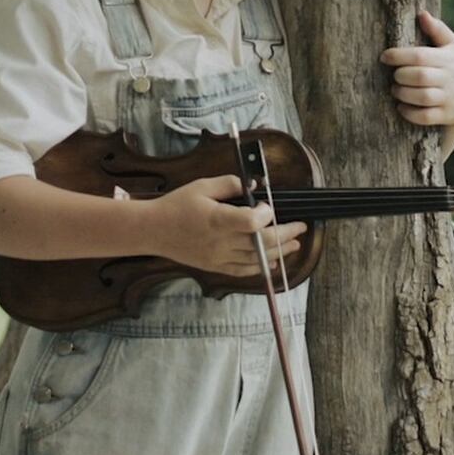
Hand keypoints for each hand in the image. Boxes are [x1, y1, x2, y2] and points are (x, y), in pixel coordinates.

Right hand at [145, 175, 306, 277]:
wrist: (153, 230)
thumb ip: (230, 183)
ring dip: (279, 251)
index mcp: (217, 220)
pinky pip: (243, 270)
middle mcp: (220, 242)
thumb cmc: (176, 205)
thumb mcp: (202, 186)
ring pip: (257, 259)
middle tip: (300, 227)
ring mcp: (218, 257)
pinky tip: (274, 261)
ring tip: (295, 243)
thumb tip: (254, 184)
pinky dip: (261, 267)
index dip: (266, 214)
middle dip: (285, 234)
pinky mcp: (215, 266)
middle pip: (261, 243)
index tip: (268, 206)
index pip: (251, 222)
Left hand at [379, 10, 453, 129]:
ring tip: (396, 90)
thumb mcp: (452, 46)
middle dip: (401, 76)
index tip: (385, 57)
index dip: (399, 56)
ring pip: (422, 97)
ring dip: (403, 94)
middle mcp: (448, 78)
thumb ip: (437, 30)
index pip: (420, 56)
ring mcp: (448, 98)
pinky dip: (410, 113)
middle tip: (395, 76)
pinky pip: (425, 117)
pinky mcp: (446, 115)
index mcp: (447, 59)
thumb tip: (422, 13)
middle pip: (420, 76)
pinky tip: (401, 107)